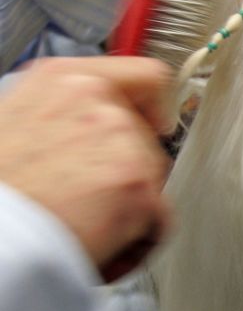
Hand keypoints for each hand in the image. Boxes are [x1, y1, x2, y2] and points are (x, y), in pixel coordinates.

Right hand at [0, 57, 173, 281]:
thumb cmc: (1, 189)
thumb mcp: (16, 123)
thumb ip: (66, 112)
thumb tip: (95, 120)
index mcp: (63, 78)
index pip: (147, 75)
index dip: (156, 105)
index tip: (157, 123)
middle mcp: (97, 99)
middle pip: (147, 134)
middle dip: (129, 165)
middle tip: (93, 190)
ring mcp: (121, 139)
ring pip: (154, 174)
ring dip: (131, 199)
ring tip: (86, 215)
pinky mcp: (138, 184)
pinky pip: (158, 215)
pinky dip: (138, 232)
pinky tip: (100, 235)